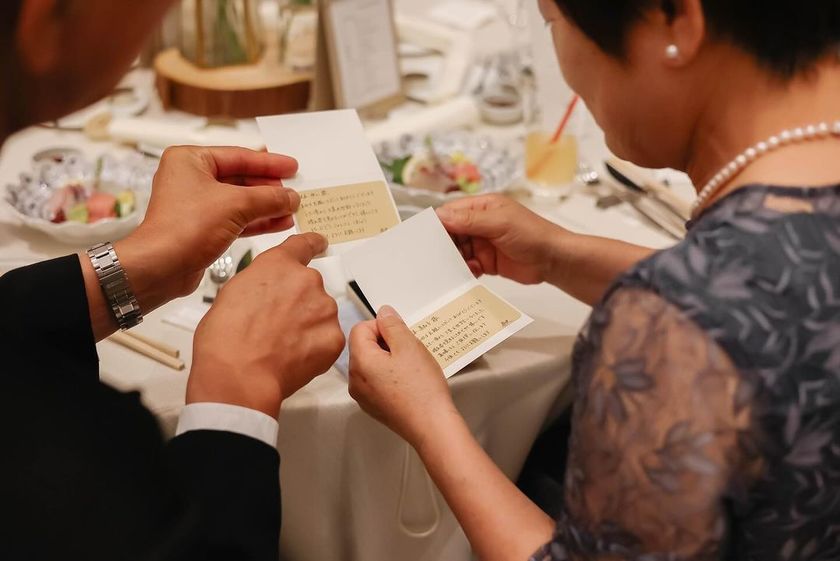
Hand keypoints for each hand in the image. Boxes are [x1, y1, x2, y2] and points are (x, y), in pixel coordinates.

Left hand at [115, 146, 300, 302]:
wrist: (161, 267)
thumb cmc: (183, 229)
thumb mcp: (236, 205)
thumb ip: (268, 197)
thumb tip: (290, 196)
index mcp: (190, 160)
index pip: (239, 156)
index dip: (269, 163)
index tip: (291, 167)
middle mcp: (190, 179)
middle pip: (240, 178)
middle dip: (269, 187)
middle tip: (294, 190)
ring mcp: (196, 204)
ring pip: (240, 200)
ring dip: (266, 205)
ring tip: (292, 208)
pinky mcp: (202, 228)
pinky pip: (236, 219)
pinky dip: (257, 221)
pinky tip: (279, 222)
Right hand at [187, 233, 344, 417]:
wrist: (239, 373)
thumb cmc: (225, 336)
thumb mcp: (233, 292)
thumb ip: (260, 283)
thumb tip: (268, 293)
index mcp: (279, 264)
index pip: (304, 244)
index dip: (313, 244)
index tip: (321, 243)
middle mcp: (307, 280)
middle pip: (310, 287)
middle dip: (298, 303)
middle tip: (276, 326)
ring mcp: (324, 309)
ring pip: (320, 313)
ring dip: (307, 325)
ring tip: (281, 345)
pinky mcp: (333, 337)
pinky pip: (327, 338)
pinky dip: (315, 347)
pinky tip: (293, 357)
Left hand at [348, 306, 456, 446]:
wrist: (431, 425)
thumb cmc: (421, 388)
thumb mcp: (409, 346)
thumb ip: (392, 325)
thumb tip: (382, 313)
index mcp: (360, 362)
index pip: (360, 328)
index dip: (382, 327)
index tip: (401, 336)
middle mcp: (355, 380)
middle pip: (363, 347)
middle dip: (385, 344)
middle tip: (409, 352)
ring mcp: (363, 396)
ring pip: (371, 364)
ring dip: (388, 360)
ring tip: (410, 368)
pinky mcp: (373, 406)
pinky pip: (376, 381)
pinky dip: (389, 377)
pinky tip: (408, 383)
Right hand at [436, 194, 562, 284]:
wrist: (554, 260)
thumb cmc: (532, 234)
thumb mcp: (499, 223)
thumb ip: (470, 221)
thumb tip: (440, 216)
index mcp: (482, 208)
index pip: (451, 213)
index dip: (437, 224)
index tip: (423, 237)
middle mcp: (479, 224)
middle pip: (451, 233)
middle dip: (442, 245)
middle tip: (432, 258)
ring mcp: (482, 244)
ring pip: (457, 251)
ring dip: (453, 260)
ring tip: (449, 270)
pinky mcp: (486, 262)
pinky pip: (467, 266)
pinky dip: (464, 271)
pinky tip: (469, 274)